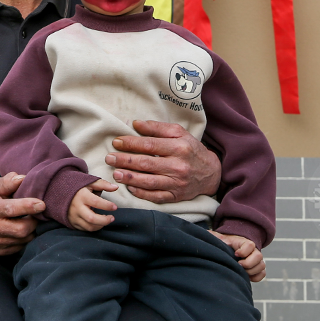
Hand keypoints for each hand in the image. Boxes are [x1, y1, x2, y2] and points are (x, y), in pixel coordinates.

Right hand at [0, 173, 45, 254]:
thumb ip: (9, 181)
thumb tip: (23, 179)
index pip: (10, 209)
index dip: (27, 207)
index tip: (42, 204)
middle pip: (21, 229)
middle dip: (34, 221)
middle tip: (37, 213)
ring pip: (24, 239)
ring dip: (31, 229)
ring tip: (28, 219)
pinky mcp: (0, 251)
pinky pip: (21, 246)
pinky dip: (26, 237)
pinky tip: (21, 228)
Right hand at [67, 179, 117, 231]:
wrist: (60, 192)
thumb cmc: (77, 187)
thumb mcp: (89, 182)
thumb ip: (103, 184)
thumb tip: (115, 187)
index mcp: (81, 195)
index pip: (96, 202)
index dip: (107, 206)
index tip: (115, 207)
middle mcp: (77, 207)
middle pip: (92, 218)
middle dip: (104, 220)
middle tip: (112, 218)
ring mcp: (73, 216)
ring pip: (88, 226)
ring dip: (100, 226)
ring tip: (106, 220)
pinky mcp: (72, 222)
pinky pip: (84, 229)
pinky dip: (93, 227)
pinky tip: (98, 223)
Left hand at [105, 120, 220, 203]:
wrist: (210, 173)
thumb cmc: (191, 149)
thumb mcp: (179, 133)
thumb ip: (157, 128)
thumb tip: (135, 124)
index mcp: (179, 147)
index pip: (150, 145)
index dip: (131, 143)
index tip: (116, 142)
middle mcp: (178, 166)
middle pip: (147, 163)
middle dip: (125, 161)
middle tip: (109, 158)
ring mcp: (177, 183)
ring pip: (150, 182)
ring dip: (130, 178)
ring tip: (115, 174)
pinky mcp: (176, 196)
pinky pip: (156, 196)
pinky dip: (142, 193)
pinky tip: (130, 188)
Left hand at [210, 231, 265, 281]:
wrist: (227, 250)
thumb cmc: (222, 244)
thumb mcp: (218, 239)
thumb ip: (215, 237)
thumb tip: (212, 237)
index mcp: (243, 242)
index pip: (250, 245)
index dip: (244, 251)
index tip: (235, 254)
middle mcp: (252, 251)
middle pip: (259, 256)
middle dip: (249, 263)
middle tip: (238, 265)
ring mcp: (255, 260)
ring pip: (262, 266)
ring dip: (252, 271)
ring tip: (241, 271)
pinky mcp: (256, 269)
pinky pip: (262, 274)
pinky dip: (256, 277)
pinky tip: (246, 277)